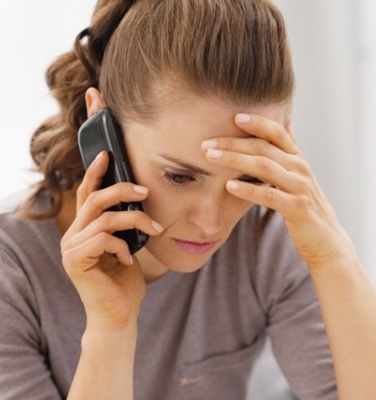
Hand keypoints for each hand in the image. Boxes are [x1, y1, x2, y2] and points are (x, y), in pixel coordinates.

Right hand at [60, 151, 163, 329]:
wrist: (120, 314)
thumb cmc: (125, 280)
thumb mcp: (128, 244)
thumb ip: (124, 224)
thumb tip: (139, 196)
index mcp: (84, 229)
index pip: (87, 195)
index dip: (95, 173)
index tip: (107, 154)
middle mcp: (72, 235)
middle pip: (94, 200)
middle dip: (121, 190)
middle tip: (145, 190)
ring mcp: (71, 248)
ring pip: (104, 219)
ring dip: (134, 221)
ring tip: (154, 230)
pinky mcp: (75, 261)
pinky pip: (103, 239)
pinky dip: (122, 246)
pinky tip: (128, 259)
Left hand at [202, 113, 355, 268]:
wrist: (326, 239)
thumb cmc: (305, 206)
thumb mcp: (299, 176)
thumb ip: (289, 152)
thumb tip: (287, 124)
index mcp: (298, 158)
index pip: (277, 132)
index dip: (258, 122)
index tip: (234, 117)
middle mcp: (300, 168)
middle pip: (263, 147)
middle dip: (233, 143)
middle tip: (206, 143)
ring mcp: (299, 187)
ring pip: (264, 166)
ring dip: (234, 160)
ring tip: (211, 158)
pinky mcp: (296, 208)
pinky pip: (268, 195)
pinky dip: (248, 189)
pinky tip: (229, 186)